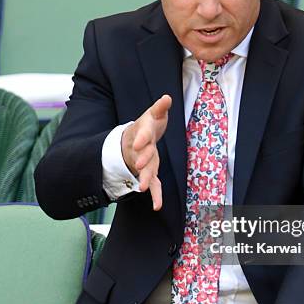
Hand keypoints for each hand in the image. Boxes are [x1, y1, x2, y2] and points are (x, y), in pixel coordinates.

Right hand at [121, 94, 171, 209]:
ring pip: (145, 171)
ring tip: (144, 188)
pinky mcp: (150, 171)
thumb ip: (160, 108)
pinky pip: (154, 184)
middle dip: (142, 160)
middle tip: (139, 166)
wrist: (136, 138)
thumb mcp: (154, 114)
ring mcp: (145, 162)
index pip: (143, 135)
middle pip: (143, 155)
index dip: (142, 138)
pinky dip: (156, 195)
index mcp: (143, 134)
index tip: (140, 143)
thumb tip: (167, 98)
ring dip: (145, 178)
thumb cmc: (148, 125)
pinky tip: (157, 206)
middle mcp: (142, 149)